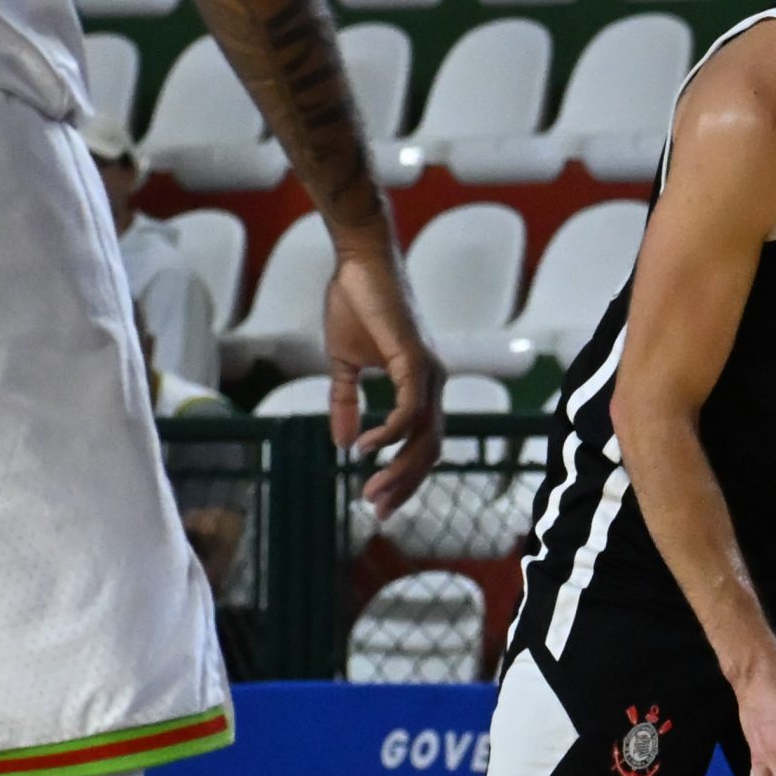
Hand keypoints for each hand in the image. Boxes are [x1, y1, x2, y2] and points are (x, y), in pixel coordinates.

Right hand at [325, 243, 442, 519]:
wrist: (357, 262)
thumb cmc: (355, 306)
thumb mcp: (344, 365)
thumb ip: (346, 404)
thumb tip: (343, 444)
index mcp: (421, 386)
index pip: (421, 444)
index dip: (402, 476)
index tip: (376, 502)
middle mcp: (432, 383)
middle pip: (429, 450)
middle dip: (404, 485)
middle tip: (376, 512)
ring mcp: (428, 372)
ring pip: (424, 437)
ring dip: (398, 469)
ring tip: (370, 490)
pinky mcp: (414, 360)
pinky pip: (410, 410)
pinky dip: (391, 434)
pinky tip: (367, 448)